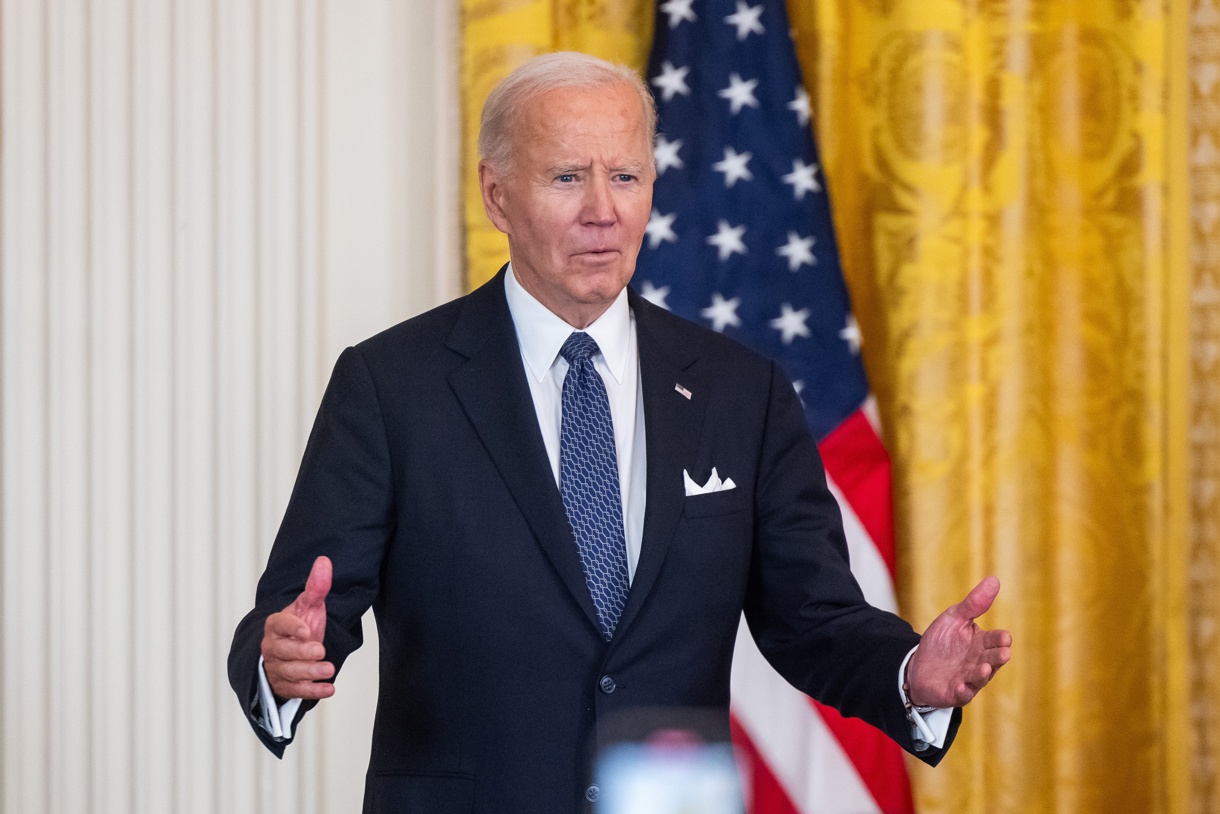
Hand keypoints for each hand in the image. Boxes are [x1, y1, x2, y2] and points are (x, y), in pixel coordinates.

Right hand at [261, 556, 336, 699]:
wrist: (295, 650)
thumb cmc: (302, 625)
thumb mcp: (310, 605)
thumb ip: (317, 586)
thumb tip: (324, 560)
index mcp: (276, 625)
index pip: (279, 625)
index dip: (291, 628)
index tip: (307, 630)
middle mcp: (271, 647)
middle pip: (282, 652)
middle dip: (302, 653)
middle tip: (321, 651)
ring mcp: (276, 668)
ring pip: (288, 673)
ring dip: (309, 673)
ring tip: (329, 669)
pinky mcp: (283, 686)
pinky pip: (294, 691)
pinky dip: (312, 692)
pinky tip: (328, 689)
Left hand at [906, 576, 1011, 707]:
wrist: (917, 665)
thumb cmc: (941, 642)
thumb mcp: (954, 618)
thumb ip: (973, 603)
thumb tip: (994, 580)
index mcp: (981, 643)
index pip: (996, 640)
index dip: (1000, 639)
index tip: (1004, 637)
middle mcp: (979, 662)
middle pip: (992, 659)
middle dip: (997, 657)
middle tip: (1003, 653)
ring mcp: (968, 679)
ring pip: (980, 678)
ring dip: (983, 674)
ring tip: (984, 668)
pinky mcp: (955, 693)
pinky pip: (962, 694)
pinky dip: (963, 691)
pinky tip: (960, 686)